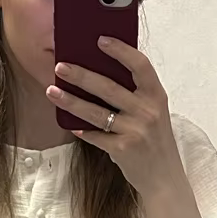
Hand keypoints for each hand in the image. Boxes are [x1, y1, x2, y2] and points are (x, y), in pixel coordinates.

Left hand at [46, 37, 182, 197]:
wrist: (164, 177)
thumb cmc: (155, 140)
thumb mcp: (154, 112)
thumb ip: (136, 94)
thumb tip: (100, 71)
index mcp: (156, 95)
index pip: (140, 65)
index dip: (120, 50)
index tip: (100, 40)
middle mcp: (148, 111)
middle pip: (109, 87)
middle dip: (81, 75)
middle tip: (60, 67)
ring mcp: (136, 131)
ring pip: (97, 112)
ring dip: (71, 101)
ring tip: (52, 91)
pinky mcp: (124, 149)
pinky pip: (96, 136)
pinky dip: (82, 130)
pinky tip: (69, 123)